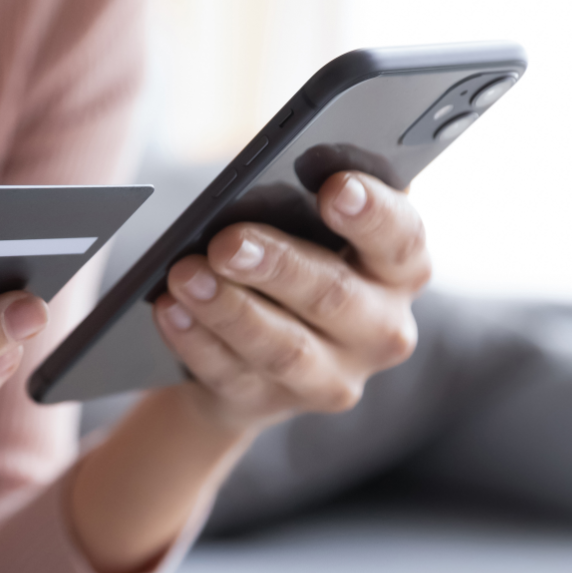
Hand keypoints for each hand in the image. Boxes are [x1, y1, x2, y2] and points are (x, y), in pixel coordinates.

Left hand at [153, 171, 428, 432]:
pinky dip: (196, 341)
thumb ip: (308, 197)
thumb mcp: (312, 224)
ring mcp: (330, 376)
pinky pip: (231, 374)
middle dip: (277, 265)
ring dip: (228, 309)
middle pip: (334, 295)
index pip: (401, 238)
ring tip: (184, 275)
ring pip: (282, 347)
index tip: (334, 188)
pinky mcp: (273, 403)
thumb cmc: (293, 256)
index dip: (372, 213)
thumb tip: (272, 169)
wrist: (257, 347)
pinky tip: (169, 310)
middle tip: (227, 241)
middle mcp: (381, 329)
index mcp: (400, 268)